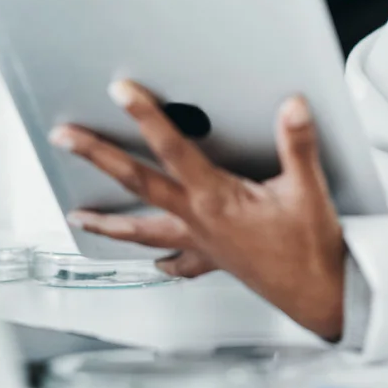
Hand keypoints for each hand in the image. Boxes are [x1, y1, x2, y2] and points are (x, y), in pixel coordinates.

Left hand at [52, 81, 347, 341]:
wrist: (321, 295)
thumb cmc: (311, 248)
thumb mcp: (308, 189)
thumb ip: (297, 144)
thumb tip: (291, 106)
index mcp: (217, 198)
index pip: (172, 148)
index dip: (146, 117)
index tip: (122, 92)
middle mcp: (198, 221)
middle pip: (137, 184)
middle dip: (98, 157)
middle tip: (67, 139)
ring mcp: (200, 244)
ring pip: (141, 231)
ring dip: (107, 223)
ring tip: (76, 217)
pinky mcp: (212, 261)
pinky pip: (176, 261)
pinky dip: (159, 259)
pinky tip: (152, 262)